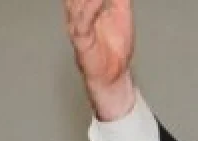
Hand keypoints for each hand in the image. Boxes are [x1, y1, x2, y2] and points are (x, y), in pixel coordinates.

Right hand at [64, 0, 135, 120]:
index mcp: (85, 5)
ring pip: (76, 3)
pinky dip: (90, 9)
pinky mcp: (82, 41)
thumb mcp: (121, 13)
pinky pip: (83, 23)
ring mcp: (78, 26)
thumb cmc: (114, 46)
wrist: (115, 75)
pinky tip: (97, 0)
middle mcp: (77, 13)